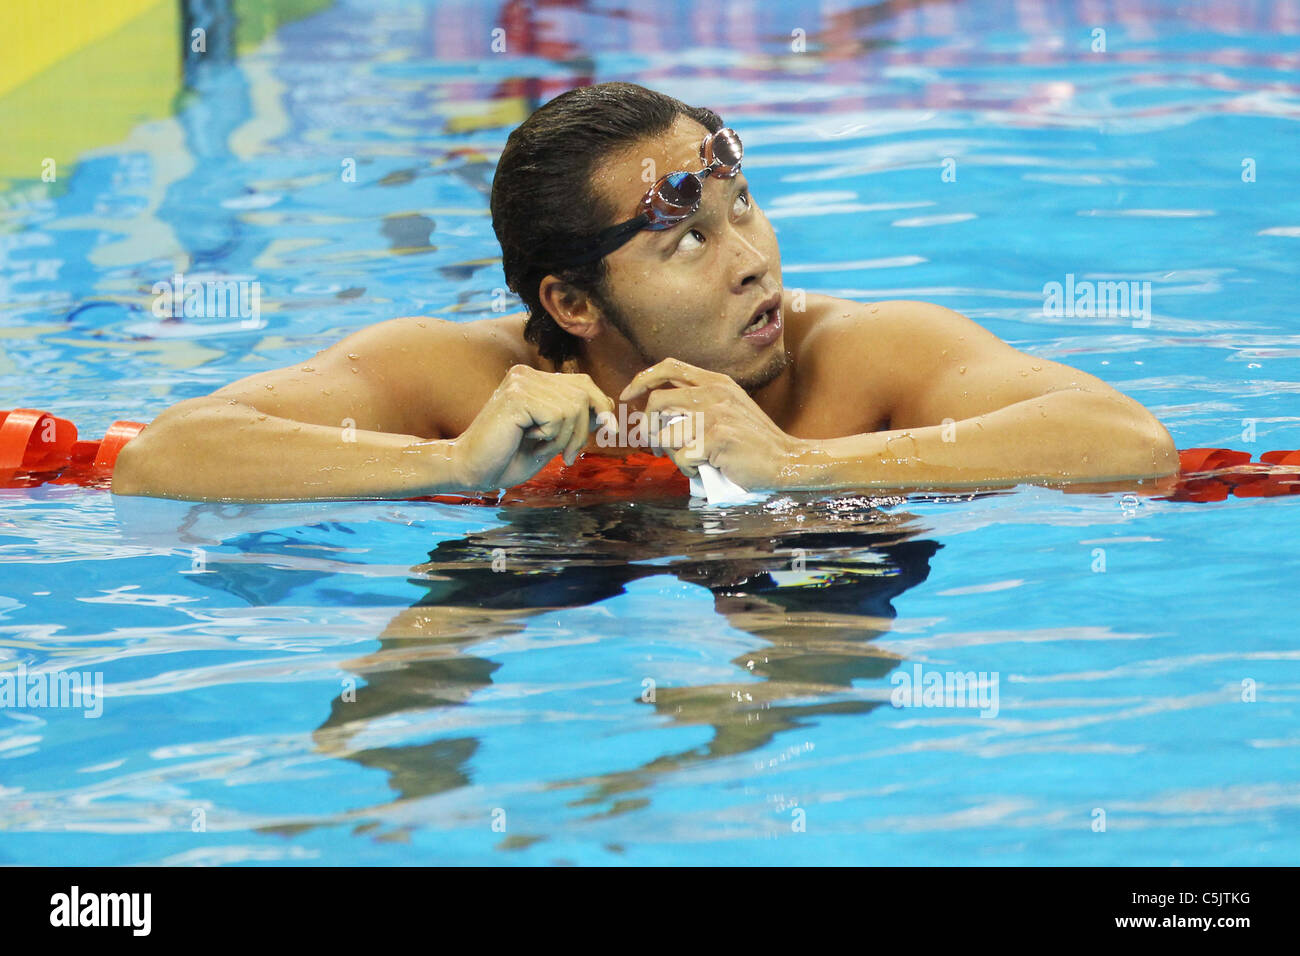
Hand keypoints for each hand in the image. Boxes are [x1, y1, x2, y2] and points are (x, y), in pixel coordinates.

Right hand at [451, 365, 614, 489]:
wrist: (471, 469)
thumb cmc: (508, 457)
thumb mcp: (552, 438)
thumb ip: (576, 420)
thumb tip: (608, 410)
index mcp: (534, 380)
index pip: (583, 383)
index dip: (601, 407)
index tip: (609, 430)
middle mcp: (527, 375)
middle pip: (584, 394)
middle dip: (584, 430)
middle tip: (569, 456)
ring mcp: (521, 383)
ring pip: (574, 407)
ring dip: (566, 438)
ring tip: (543, 447)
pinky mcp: (517, 397)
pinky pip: (558, 416)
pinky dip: (553, 437)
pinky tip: (530, 441)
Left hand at [619, 357, 806, 489]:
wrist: (787, 459)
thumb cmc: (753, 440)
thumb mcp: (729, 408)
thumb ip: (700, 401)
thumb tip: (657, 412)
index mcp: (716, 381)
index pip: (669, 366)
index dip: (642, 379)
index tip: (627, 396)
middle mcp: (714, 392)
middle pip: (657, 401)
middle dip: (647, 427)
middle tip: (654, 445)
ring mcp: (715, 414)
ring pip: (666, 435)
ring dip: (671, 455)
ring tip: (691, 461)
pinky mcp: (717, 438)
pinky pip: (682, 457)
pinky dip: (688, 469)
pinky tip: (705, 469)